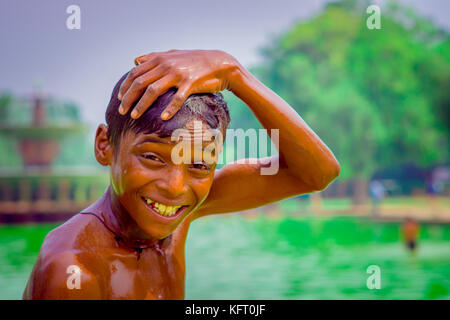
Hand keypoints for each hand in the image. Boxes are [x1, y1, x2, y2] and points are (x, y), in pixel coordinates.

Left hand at [117, 49, 239, 119]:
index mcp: (160, 59)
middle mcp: (166, 65)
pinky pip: (177, 98)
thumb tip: (136, 60)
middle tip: (122, 111)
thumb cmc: (195, 61)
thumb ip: (154, 57)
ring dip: (141, 105)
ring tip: (134, 116)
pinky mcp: (190, 84)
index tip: (120, 98)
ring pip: (153, 91)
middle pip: (140, 83)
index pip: (135, 73)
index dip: (125, 86)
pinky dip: (170, 109)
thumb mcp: (173, 55)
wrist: (219, 63)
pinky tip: (163, 118)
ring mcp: (178, 74)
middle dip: (128, 98)